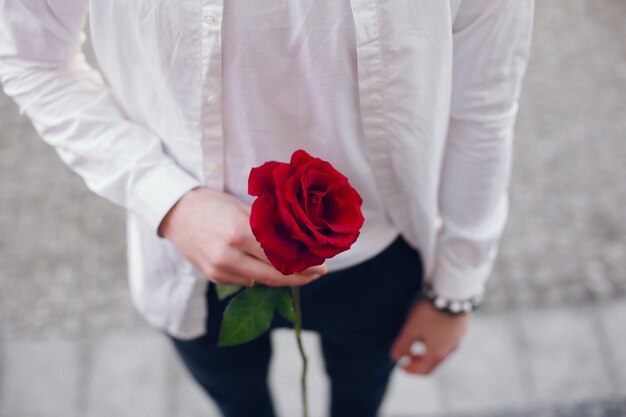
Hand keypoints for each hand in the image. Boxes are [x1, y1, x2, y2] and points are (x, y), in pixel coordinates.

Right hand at [158, 186, 327, 286]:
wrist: (175, 212)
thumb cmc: (212, 203)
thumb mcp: (243, 208)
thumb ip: (269, 226)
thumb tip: (300, 241)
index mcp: (239, 232)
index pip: (280, 256)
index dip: (304, 263)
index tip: (322, 264)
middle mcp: (228, 255)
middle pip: (274, 275)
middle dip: (300, 277)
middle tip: (319, 273)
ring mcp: (219, 269)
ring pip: (261, 281)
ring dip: (280, 276)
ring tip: (299, 269)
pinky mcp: (213, 277)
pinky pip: (245, 280)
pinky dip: (258, 274)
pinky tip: (266, 266)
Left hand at [390, 298, 469, 374]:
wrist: (453, 294)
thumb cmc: (430, 313)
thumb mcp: (411, 329)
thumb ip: (402, 345)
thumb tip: (396, 357)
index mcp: (438, 353)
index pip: (424, 370)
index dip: (411, 370)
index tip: (401, 365)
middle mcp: (451, 349)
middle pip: (434, 361)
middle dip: (419, 360)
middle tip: (408, 354)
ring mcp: (458, 338)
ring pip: (442, 349)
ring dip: (429, 349)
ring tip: (418, 339)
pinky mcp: (461, 326)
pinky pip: (448, 338)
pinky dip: (438, 339)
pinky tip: (431, 327)